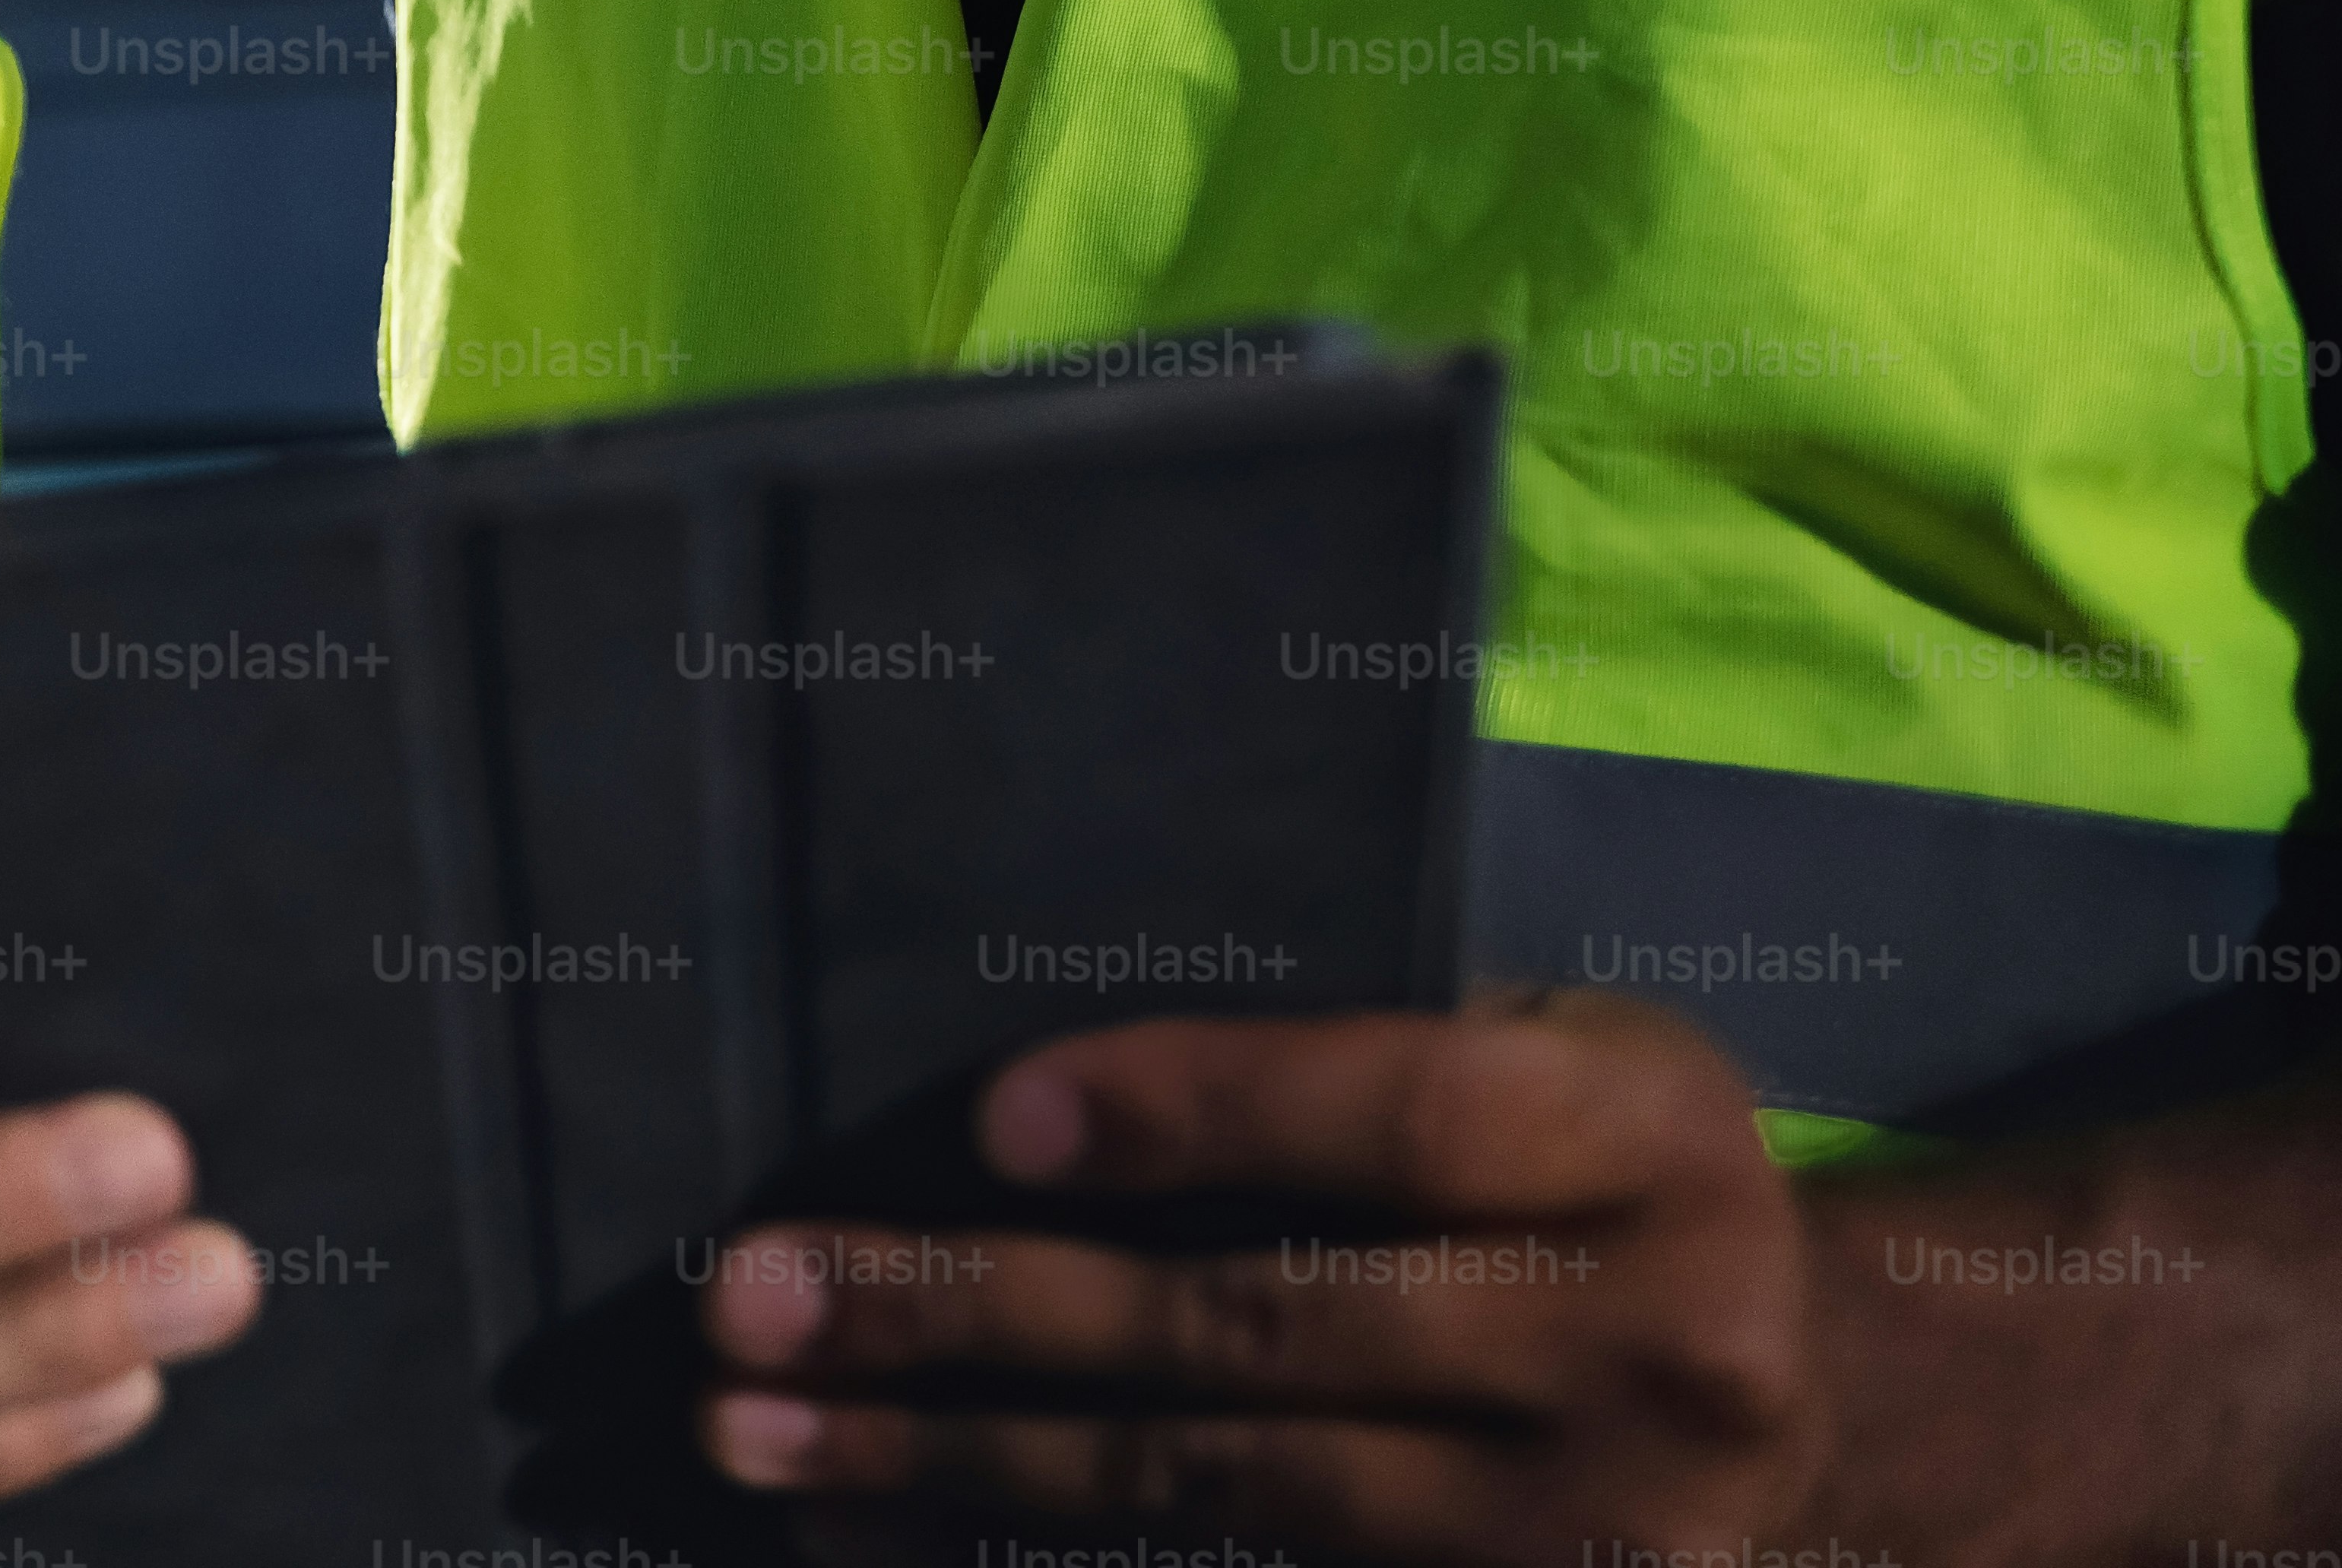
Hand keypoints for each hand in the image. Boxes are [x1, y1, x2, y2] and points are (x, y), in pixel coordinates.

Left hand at [696, 989, 1820, 1562]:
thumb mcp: (1562, 1061)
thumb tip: (1027, 1122)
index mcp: (1651, 1146)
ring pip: (1223, 1500)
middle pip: (1266, 1336)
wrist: (1830, 1406)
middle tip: (752, 1297)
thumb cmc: (1608, 1184)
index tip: (994, 1122)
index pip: (1403, 1123)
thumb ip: (1356, 1070)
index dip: (1196, 1113)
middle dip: (979, 1315)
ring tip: (758, 1432)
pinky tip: (883, 1538)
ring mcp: (1588, 1542)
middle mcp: (1649, 1356)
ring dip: (956, 1467)